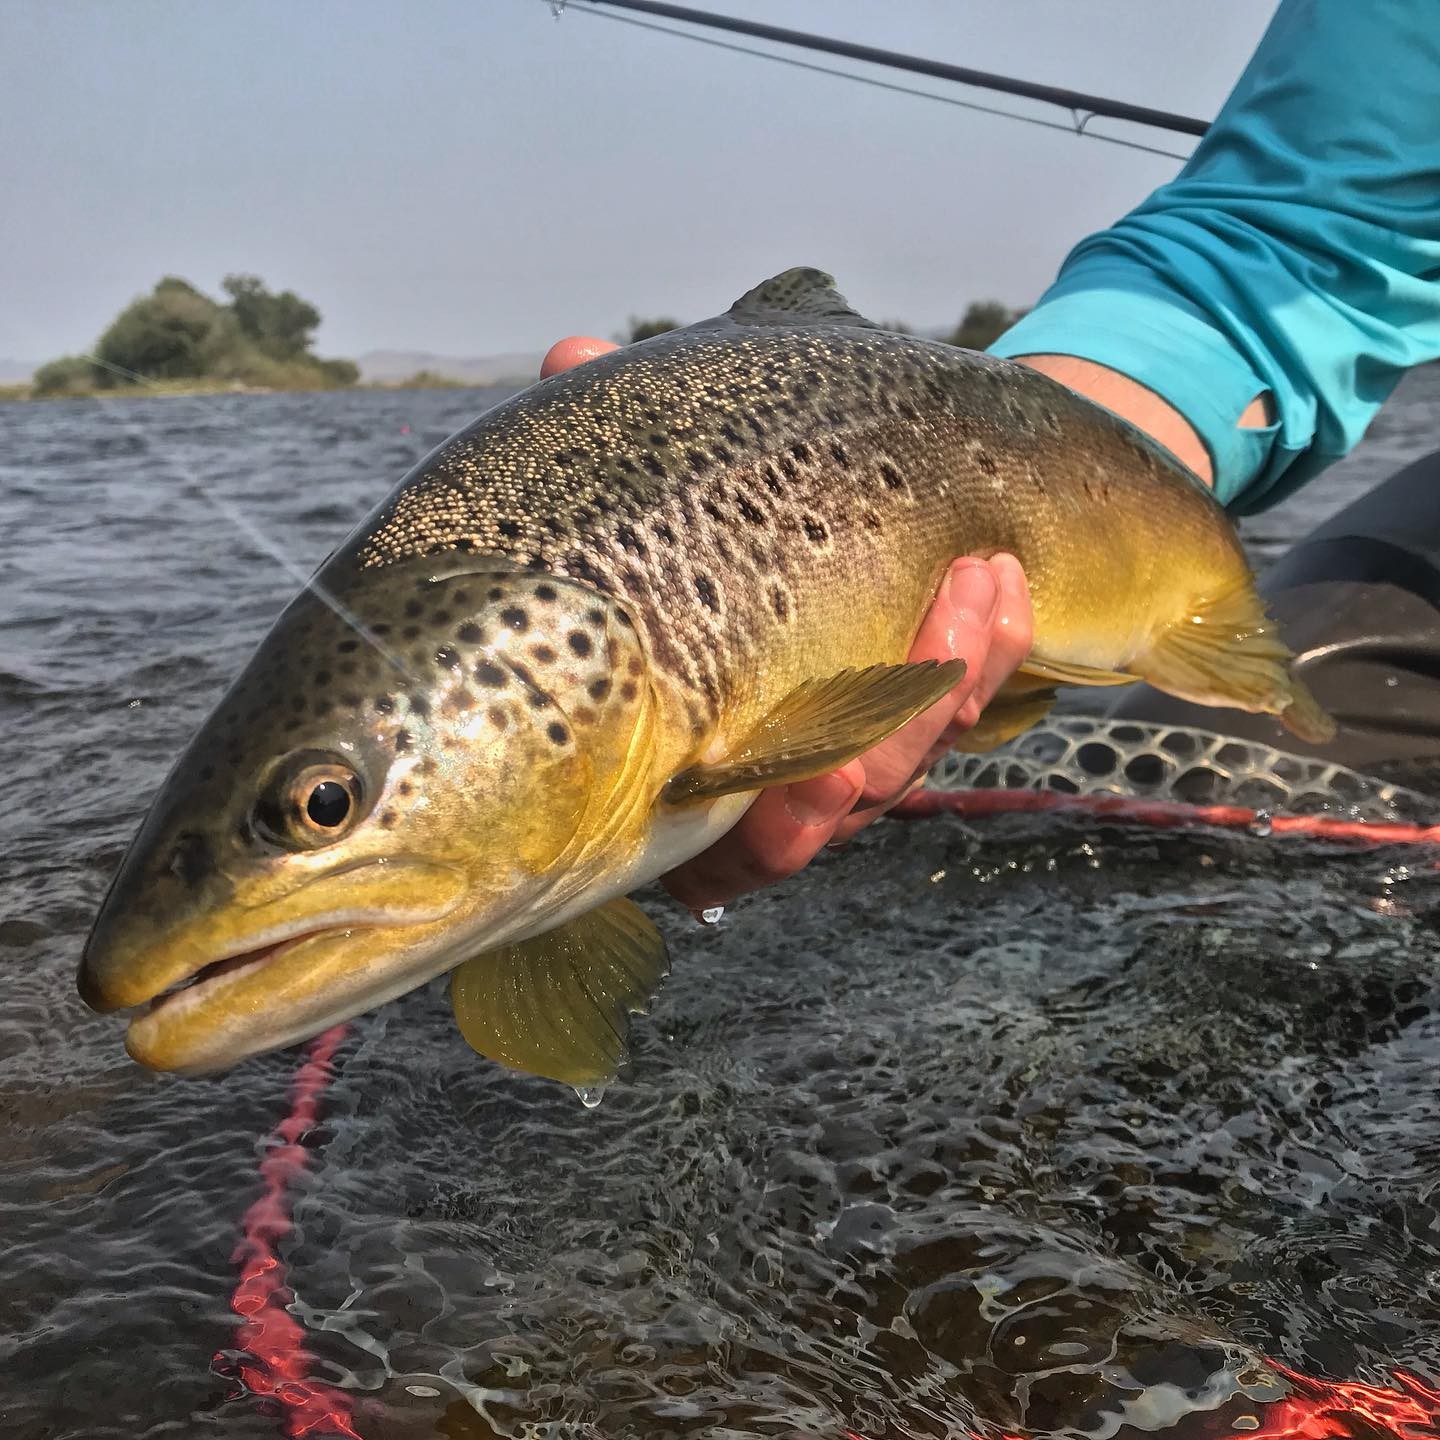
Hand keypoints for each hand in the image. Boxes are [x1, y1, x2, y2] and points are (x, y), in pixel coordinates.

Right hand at [538, 335, 1034, 912]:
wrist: (839, 484)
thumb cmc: (723, 500)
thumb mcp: (671, 476)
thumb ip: (624, 444)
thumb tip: (568, 359)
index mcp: (691, 770)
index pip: (724, 852)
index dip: (764, 836)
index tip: (801, 782)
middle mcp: (774, 781)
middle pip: (835, 818)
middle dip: (875, 758)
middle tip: (893, 700)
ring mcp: (855, 748)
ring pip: (913, 759)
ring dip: (948, 679)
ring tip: (975, 580)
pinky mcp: (925, 705)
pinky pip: (971, 702)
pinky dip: (990, 645)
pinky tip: (1001, 578)